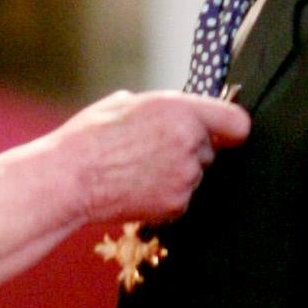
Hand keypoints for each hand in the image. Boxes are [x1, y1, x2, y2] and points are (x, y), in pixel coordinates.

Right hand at [56, 90, 249, 225]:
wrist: (70, 179)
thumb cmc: (89, 138)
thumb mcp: (125, 103)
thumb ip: (161, 108)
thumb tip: (174, 113)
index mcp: (181, 110)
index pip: (237, 122)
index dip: (230, 129)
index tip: (224, 133)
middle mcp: (190, 143)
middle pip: (210, 150)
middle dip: (190, 151)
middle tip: (153, 152)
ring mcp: (186, 177)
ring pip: (195, 175)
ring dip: (176, 174)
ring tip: (138, 170)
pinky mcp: (176, 205)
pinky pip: (181, 198)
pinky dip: (164, 196)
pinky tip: (136, 188)